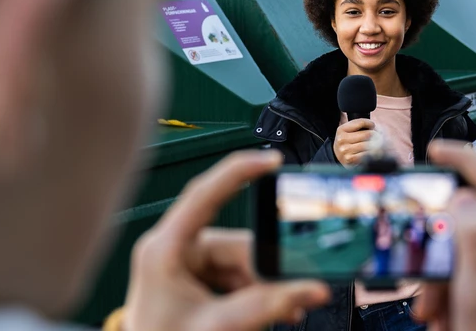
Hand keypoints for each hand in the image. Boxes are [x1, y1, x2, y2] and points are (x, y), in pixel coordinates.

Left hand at [123, 151, 330, 330]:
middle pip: (235, 244)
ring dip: (263, 286)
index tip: (271, 160)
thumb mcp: (217, 326)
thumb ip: (267, 305)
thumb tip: (310, 288)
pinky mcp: (192, 279)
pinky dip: (253, 291)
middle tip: (291, 291)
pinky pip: (233, 275)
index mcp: (164, 249)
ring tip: (280, 310)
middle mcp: (172, 249)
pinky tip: (268, 308)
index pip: (204, 194)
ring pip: (239, 262)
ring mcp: (182, 264)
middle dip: (266, 270)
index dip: (239, 172)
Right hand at [333, 118, 377, 166]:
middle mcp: (342, 139)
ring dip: (376, 144)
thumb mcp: (348, 131)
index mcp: (341, 129)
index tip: (373, 126)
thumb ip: (358, 125)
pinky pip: (366, 154)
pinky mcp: (350, 159)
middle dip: (376, 134)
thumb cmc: (347, 142)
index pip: (361, 122)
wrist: (339, 157)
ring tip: (378, 144)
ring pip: (368, 144)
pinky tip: (374, 152)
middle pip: (367, 134)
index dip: (370, 123)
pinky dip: (372, 153)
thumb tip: (375, 125)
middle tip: (379, 136)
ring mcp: (345, 150)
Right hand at [412, 140, 475, 330]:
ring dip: (442, 275)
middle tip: (423, 261)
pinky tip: (445, 315)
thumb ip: (472, 238)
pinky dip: (450, 291)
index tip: (437, 150)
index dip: (466, 161)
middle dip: (443, 243)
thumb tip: (464, 197)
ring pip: (468, 248)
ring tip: (435, 308)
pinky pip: (471, 273)